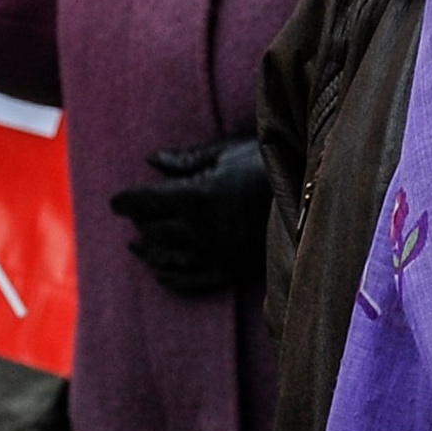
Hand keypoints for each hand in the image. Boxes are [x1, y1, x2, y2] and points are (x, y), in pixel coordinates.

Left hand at [109, 135, 270, 297]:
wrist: (315, 193)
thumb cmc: (271, 164)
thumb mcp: (231, 151)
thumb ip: (188, 158)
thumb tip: (152, 160)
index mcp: (197, 195)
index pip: (146, 201)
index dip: (125, 201)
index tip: (116, 202)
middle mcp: (200, 228)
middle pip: (154, 229)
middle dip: (139, 223)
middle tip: (134, 217)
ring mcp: (216, 252)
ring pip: (167, 256)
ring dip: (148, 251)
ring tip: (137, 246)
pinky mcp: (232, 268)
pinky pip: (191, 279)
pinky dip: (170, 278)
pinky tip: (160, 273)